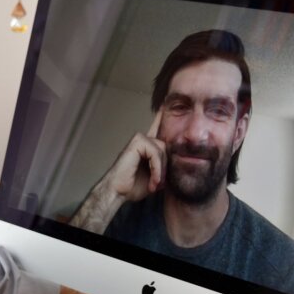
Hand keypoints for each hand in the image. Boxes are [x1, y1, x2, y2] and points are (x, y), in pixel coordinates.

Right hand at [69, 111, 165, 233]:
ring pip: (162, 150)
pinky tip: (153, 179)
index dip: (161, 116)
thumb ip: (163, 167)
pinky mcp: (136, 142)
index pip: (156, 128)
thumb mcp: (155, 177)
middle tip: (158, 184)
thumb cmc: (133, 186)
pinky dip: (156, 168)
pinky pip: (155, 153)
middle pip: (166, 147)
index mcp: (145, 146)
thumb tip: (177, 164)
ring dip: (161, 169)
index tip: (165, 102)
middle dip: (165, 167)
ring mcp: (138, 140)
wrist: (117, 191)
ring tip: (155, 183)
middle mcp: (142, 140)